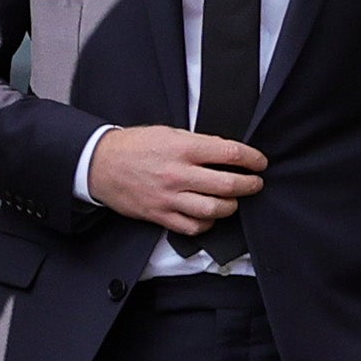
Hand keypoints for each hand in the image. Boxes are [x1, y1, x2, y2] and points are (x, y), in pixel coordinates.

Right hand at [86, 125, 265, 237]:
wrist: (100, 164)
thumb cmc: (135, 146)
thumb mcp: (168, 133)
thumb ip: (198, 143)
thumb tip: (227, 153)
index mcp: (182, 148)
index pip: (229, 153)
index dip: (252, 158)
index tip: (260, 162)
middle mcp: (178, 174)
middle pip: (228, 185)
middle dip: (250, 185)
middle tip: (255, 183)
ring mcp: (169, 198)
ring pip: (214, 209)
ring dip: (231, 206)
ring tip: (233, 200)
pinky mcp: (160, 215)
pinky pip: (193, 227)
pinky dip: (207, 222)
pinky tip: (209, 214)